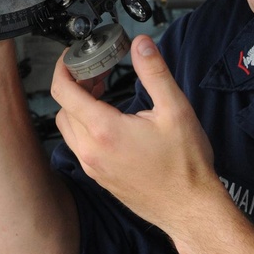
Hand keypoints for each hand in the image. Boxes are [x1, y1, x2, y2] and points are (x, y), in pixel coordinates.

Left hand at [52, 33, 218, 230]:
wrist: (191, 209)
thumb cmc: (186, 166)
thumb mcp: (175, 109)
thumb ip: (154, 72)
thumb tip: (141, 44)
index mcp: (105, 131)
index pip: (63, 91)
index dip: (64, 67)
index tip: (72, 56)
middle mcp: (92, 151)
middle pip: (63, 108)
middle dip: (74, 84)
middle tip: (97, 71)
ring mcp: (93, 167)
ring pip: (67, 128)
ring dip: (76, 106)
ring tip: (101, 92)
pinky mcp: (99, 177)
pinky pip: (78, 145)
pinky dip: (83, 125)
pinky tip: (108, 118)